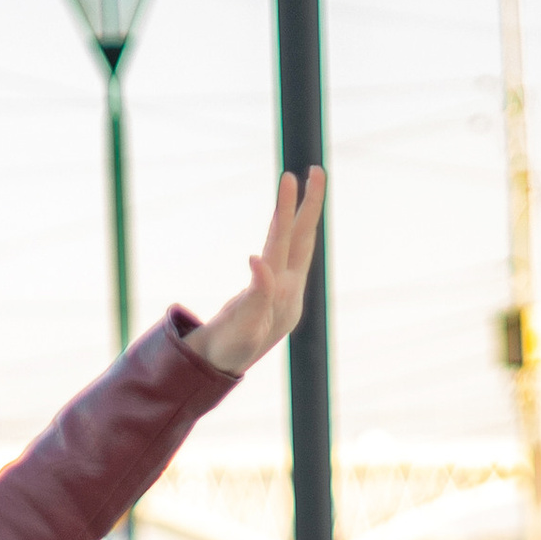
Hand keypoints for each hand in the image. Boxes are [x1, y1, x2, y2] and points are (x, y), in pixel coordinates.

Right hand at [187, 170, 326, 375]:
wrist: (223, 370)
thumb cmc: (230, 350)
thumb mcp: (242, 324)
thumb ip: (255, 293)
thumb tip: (258, 258)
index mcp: (283, 293)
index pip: (288, 242)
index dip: (288, 209)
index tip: (290, 177)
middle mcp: (289, 289)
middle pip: (302, 238)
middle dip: (310, 204)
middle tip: (317, 169)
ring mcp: (283, 290)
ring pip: (294, 244)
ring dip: (297, 214)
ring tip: (300, 183)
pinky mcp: (272, 292)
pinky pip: (281, 253)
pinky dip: (282, 232)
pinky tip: (283, 219)